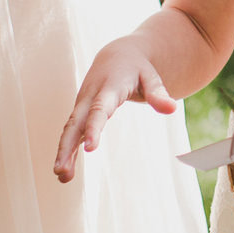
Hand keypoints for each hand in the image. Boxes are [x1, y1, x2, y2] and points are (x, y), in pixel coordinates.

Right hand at [54, 38, 178, 182]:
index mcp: (108, 87)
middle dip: (67, 146)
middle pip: (75, 122)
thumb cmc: (137, 69)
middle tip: (61, 169)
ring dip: (63, 152)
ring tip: (61, 175)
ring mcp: (82, 104)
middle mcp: (90, 96)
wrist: (117, 56)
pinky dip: (67, 149)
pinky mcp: (80, 112)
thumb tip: (172, 109)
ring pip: (69, 129)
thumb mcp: (151, 78)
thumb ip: (159, 94)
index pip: (99, 109)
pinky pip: (71, 132)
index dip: (93, 128)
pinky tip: (65, 170)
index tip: (90, 148)